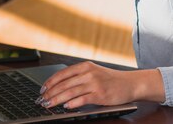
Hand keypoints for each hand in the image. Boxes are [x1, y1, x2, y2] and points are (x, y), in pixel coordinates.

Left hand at [37, 61, 164, 108]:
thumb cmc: (110, 79)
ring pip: (70, 92)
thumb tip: (59, 86)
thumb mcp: (94, 72)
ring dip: (57, 99)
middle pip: (64, 84)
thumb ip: (79, 77)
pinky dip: (72, 103)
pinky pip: (82, 99)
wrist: (130, 83)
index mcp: (85, 66)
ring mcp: (94, 83)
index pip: (62, 73)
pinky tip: (66, 107)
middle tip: (42, 101)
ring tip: (49, 105)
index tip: (42, 90)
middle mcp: (89, 73)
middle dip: (50, 93)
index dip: (50, 82)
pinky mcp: (100, 94)